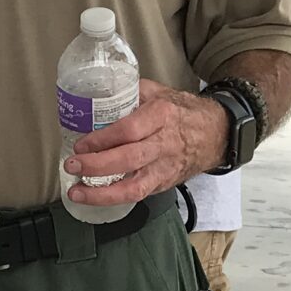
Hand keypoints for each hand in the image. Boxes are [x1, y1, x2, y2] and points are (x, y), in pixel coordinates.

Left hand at [64, 81, 227, 207]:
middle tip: (73, 165)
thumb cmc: (184, 112)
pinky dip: (114, 198)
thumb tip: (98, 92)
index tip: (81, 144)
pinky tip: (93, 197)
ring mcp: (165, 167)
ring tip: (77, 192)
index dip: (102, 139)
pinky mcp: (164, 183)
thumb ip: (130, 91)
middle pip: (128, 159)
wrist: (217, 133)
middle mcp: (164, 144)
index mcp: (161, 115)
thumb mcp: (160, 92)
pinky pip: (138, 195)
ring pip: (134, 186)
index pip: (129, 130)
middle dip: (97, 166)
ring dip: (102, 193)